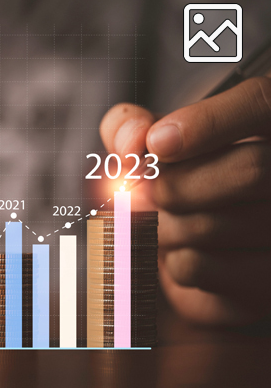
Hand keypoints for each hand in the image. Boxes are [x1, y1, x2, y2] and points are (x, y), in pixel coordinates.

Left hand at [100, 77, 270, 325]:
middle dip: (176, 183)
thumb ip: (131, 125)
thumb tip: (132, 138)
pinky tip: (186, 252)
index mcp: (268, 126)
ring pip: (215, 223)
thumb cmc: (180, 185)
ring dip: (167, 227)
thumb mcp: (151, 143)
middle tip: (146, 193)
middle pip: (251, 169)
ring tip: (172, 224)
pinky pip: (198, 266)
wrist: (198, 250)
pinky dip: (172, 260)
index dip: (208, 122)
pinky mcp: (265, 284)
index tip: (158, 143)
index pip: (261, 103)